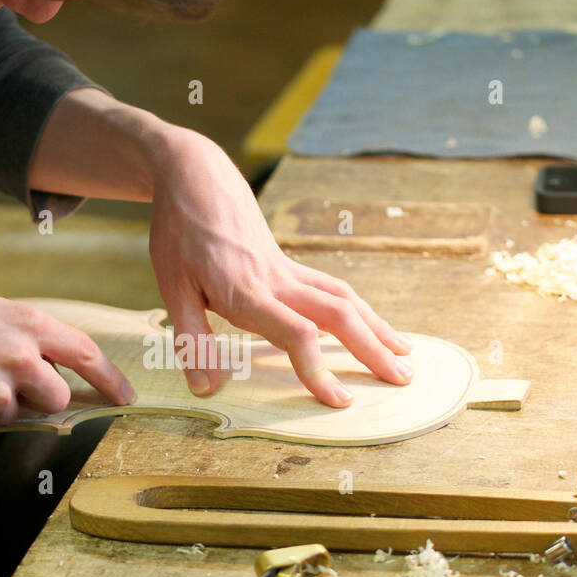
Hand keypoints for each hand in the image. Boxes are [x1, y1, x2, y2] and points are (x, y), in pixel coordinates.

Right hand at [0, 291, 133, 442]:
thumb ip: (22, 334)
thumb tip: (50, 363)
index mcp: (25, 326)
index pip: (86, 354)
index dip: (110, 378)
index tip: (124, 395)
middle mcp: (19, 360)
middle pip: (57, 397)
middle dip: (40, 397)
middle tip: (3, 384)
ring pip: (18, 414)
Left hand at [147, 130, 413, 406]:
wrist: (195, 176)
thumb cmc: (179, 233)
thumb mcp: (171, 288)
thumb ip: (192, 340)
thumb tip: (206, 390)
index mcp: (247, 292)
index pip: (296, 334)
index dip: (319, 369)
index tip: (339, 400)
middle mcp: (277, 281)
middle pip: (339, 315)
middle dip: (373, 350)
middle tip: (403, 379)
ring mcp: (288, 270)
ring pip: (346, 299)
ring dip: (378, 328)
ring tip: (405, 354)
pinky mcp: (290, 264)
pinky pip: (335, 288)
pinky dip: (361, 310)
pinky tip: (373, 326)